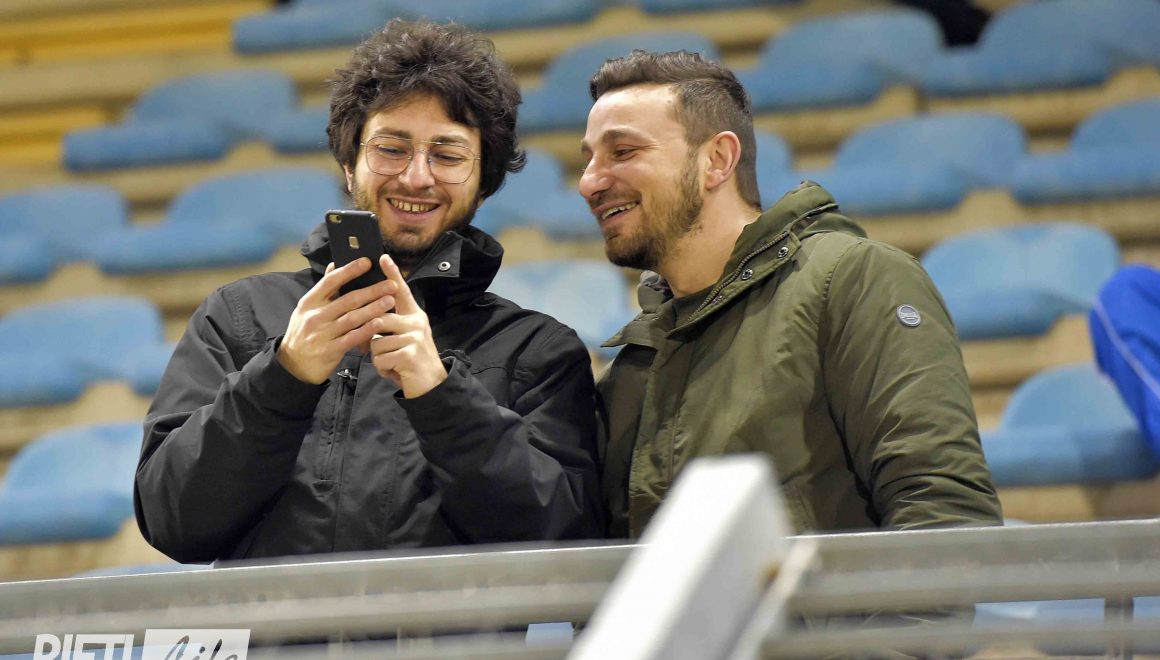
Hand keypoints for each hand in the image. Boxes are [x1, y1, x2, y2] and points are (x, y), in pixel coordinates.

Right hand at [277, 257, 397, 383]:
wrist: (293, 364)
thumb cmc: (304, 332)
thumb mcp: (307, 308)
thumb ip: (323, 289)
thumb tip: (334, 264)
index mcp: (309, 301)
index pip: (330, 281)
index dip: (349, 270)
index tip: (367, 262)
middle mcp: (315, 316)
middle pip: (347, 300)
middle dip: (372, 291)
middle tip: (391, 284)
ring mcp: (322, 334)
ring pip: (352, 318)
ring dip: (373, 309)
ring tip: (390, 301)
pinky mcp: (330, 350)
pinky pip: (352, 338)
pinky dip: (366, 330)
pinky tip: (379, 323)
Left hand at [369, 254, 447, 397]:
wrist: (432, 385)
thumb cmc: (411, 360)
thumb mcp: (404, 338)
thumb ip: (391, 326)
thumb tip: (369, 317)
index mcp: (414, 316)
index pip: (401, 292)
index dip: (392, 274)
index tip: (382, 258)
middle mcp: (416, 323)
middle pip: (379, 318)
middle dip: (372, 338)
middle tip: (380, 350)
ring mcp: (414, 338)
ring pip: (376, 342)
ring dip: (378, 357)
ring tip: (392, 363)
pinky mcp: (409, 354)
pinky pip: (380, 358)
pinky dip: (382, 368)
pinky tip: (395, 371)